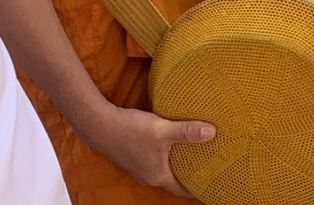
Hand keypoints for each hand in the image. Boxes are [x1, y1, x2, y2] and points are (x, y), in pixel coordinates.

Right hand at [77, 103, 214, 195]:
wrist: (100, 124)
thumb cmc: (130, 130)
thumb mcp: (162, 130)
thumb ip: (187, 131)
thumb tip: (212, 132)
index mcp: (157, 175)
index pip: (182, 189)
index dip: (196, 188)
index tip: (210, 184)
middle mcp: (148, 175)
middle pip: (173, 180)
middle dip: (189, 174)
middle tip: (206, 166)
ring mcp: (139, 166)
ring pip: (163, 169)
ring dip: (176, 164)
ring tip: (192, 154)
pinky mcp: (133, 155)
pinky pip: (154, 160)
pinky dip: (165, 155)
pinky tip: (170, 143)